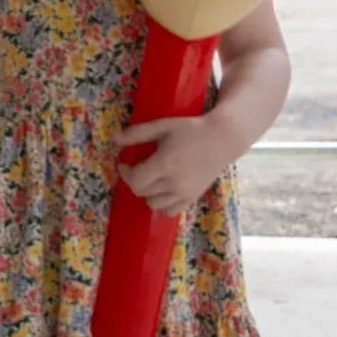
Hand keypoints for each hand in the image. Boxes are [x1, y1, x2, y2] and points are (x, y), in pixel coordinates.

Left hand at [114, 115, 228, 216]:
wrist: (223, 138)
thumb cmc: (191, 129)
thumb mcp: (162, 126)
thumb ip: (137, 133)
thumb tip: (113, 139)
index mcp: (165, 164)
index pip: (135, 180)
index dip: (125, 173)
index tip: (125, 163)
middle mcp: (174, 182)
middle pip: (142, 192)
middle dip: (135, 180)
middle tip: (139, 168)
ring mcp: (185, 192)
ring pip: (153, 204)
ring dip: (148, 192)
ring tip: (153, 178)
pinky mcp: (193, 197)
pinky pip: (170, 211)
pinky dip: (162, 204)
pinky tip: (164, 189)